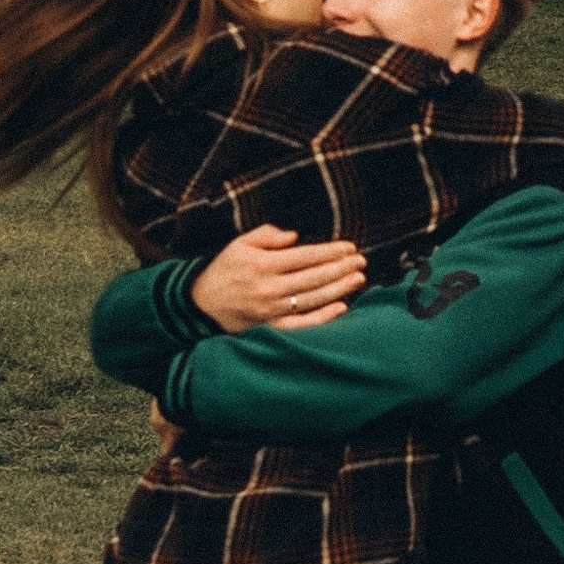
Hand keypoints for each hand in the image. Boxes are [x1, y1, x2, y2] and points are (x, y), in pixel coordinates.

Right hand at [191, 225, 366, 334]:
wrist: (201, 305)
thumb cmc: (224, 270)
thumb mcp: (240, 244)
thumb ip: (268, 235)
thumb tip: (296, 236)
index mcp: (262, 264)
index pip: (305, 256)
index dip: (330, 252)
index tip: (349, 247)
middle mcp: (269, 288)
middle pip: (314, 277)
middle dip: (341, 268)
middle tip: (361, 261)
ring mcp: (271, 310)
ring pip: (313, 299)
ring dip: (339, 288)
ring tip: (358, 279)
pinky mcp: (271, 328)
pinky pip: (303, 324)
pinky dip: (323, 316)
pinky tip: (341, 307)